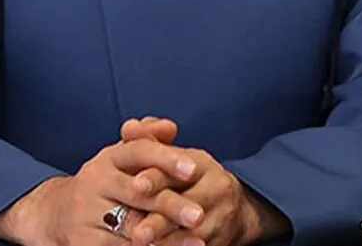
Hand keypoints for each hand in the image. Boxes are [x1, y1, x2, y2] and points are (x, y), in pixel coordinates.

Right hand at [0, 138, 205, 245]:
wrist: (56, 215)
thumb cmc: (105, 183)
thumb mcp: (122, 158)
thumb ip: (148, 140)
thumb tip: (169, 127)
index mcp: (110, 157)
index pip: (138, 150)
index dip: (166, 158)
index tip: (194, 169)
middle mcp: (96, 182)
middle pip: (138, 193)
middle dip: (171, 205)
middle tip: (199, 215)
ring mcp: (88, 214)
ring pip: (132, 227)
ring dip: (166, 237)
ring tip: (197, 243)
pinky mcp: (84, 243)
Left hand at [120, 118, 289, 245]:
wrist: (234, 210)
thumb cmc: (191, 179)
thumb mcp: (174, 157)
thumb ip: (148, 141)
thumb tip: (128, 127)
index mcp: (202, 164)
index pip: (176, 170)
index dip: (155, 179)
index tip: (136, 186)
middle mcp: (217, 190)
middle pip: (186, 206)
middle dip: (160, 221)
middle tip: (137, 233)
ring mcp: (221, 219)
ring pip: (192, 234)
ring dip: (167, 243)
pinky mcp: (220, 242)